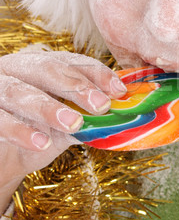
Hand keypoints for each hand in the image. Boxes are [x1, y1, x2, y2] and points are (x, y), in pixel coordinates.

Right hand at [0, 50, 125, 213]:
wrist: (2, 157)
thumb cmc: (37, 131)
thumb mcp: (66, 123)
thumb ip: (89, 117)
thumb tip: (125, 119)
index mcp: (43, 65)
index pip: (72, 62)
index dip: (97, 74)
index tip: (119, 91)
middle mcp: (19, 70)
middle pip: (47, 69)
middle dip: (75, 85)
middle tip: (100, 104)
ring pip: (21, 93)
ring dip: (49, 108)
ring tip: (73, 124)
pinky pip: (1, 118)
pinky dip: (21, 130)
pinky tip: (40, 142)